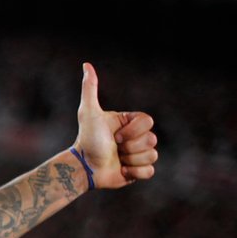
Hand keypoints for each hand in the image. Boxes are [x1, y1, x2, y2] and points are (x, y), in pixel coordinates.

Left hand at [74, 63, 157, 188]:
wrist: (84, 167)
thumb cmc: (86, 139)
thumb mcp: (88, 112)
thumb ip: (89, 89)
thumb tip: (86, 65)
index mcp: (129, 122)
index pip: (149, 122)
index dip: (134, 131)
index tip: (116, 135)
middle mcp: (135, 137)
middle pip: (152, 139)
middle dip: (131, 146)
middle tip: (115, 148)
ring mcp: (138, 154)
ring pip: (152, 156)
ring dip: (131, 159)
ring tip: (117, 159)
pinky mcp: (138, 171)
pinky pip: (150, 171)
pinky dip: (135, 172)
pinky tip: (122, 170)